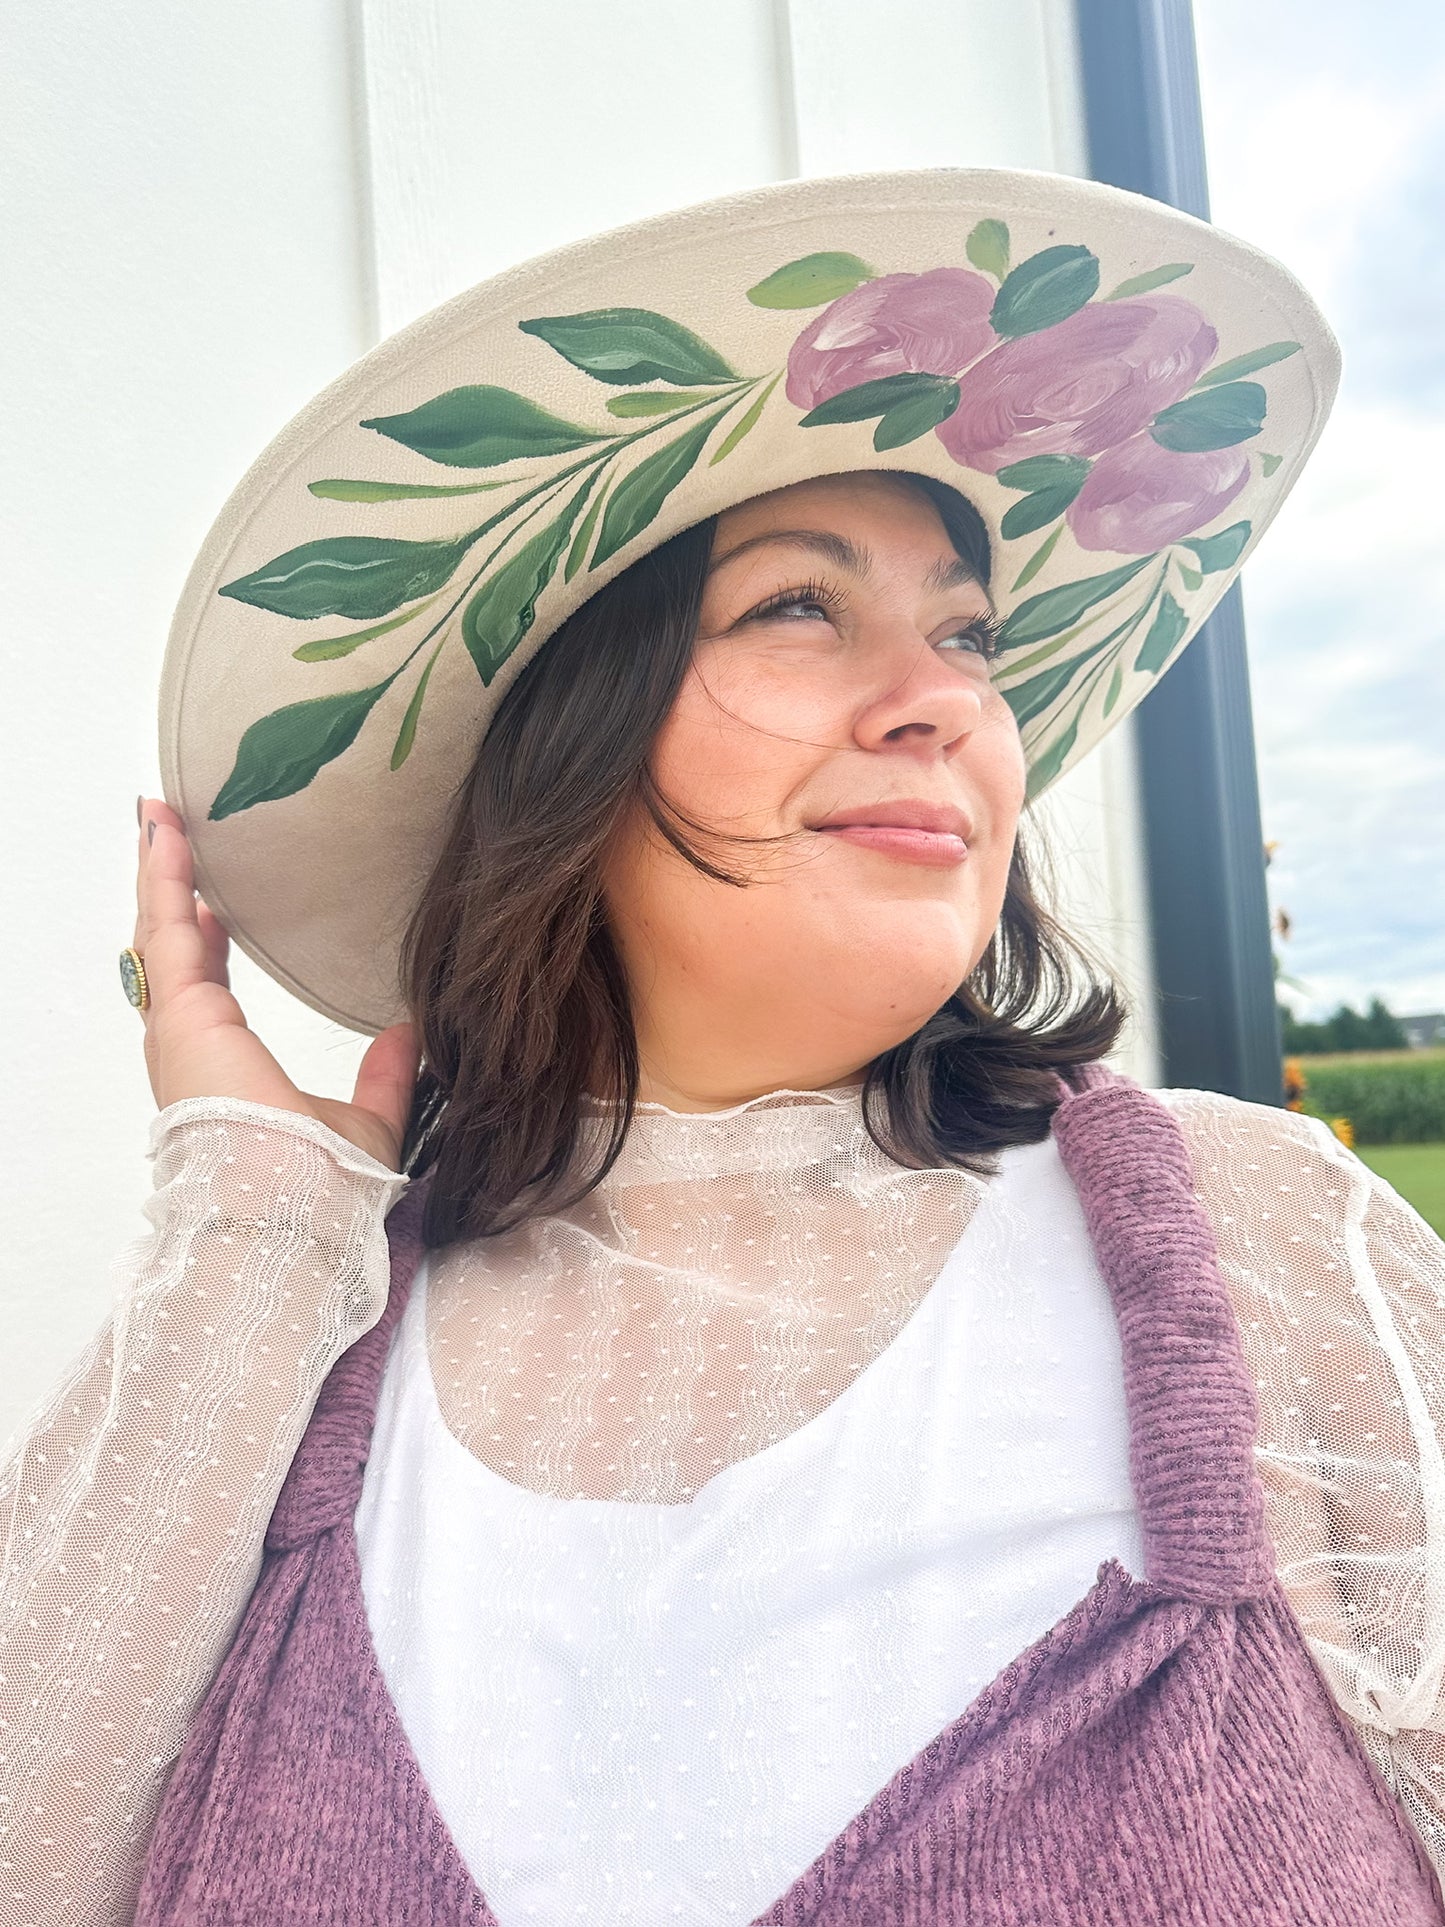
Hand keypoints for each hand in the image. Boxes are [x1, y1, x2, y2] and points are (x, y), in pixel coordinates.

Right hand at [132, 797, 420, 1171]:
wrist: (300, 1206)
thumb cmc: (327, 1181)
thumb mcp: (370, 1119)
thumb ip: (385, 1076)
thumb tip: (410, 1034)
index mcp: (227, 1071)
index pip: (209, 989)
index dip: (208, 943)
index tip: (217, 906)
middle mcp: (193, 1050)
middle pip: (172, 954)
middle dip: (171, 894)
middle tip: (174, 838)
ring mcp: (182, 1032)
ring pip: (161, 935)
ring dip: (161, 874)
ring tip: (163, 817)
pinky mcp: (185, 1015)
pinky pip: (168, 930)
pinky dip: (166, 877)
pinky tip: (169, 832)